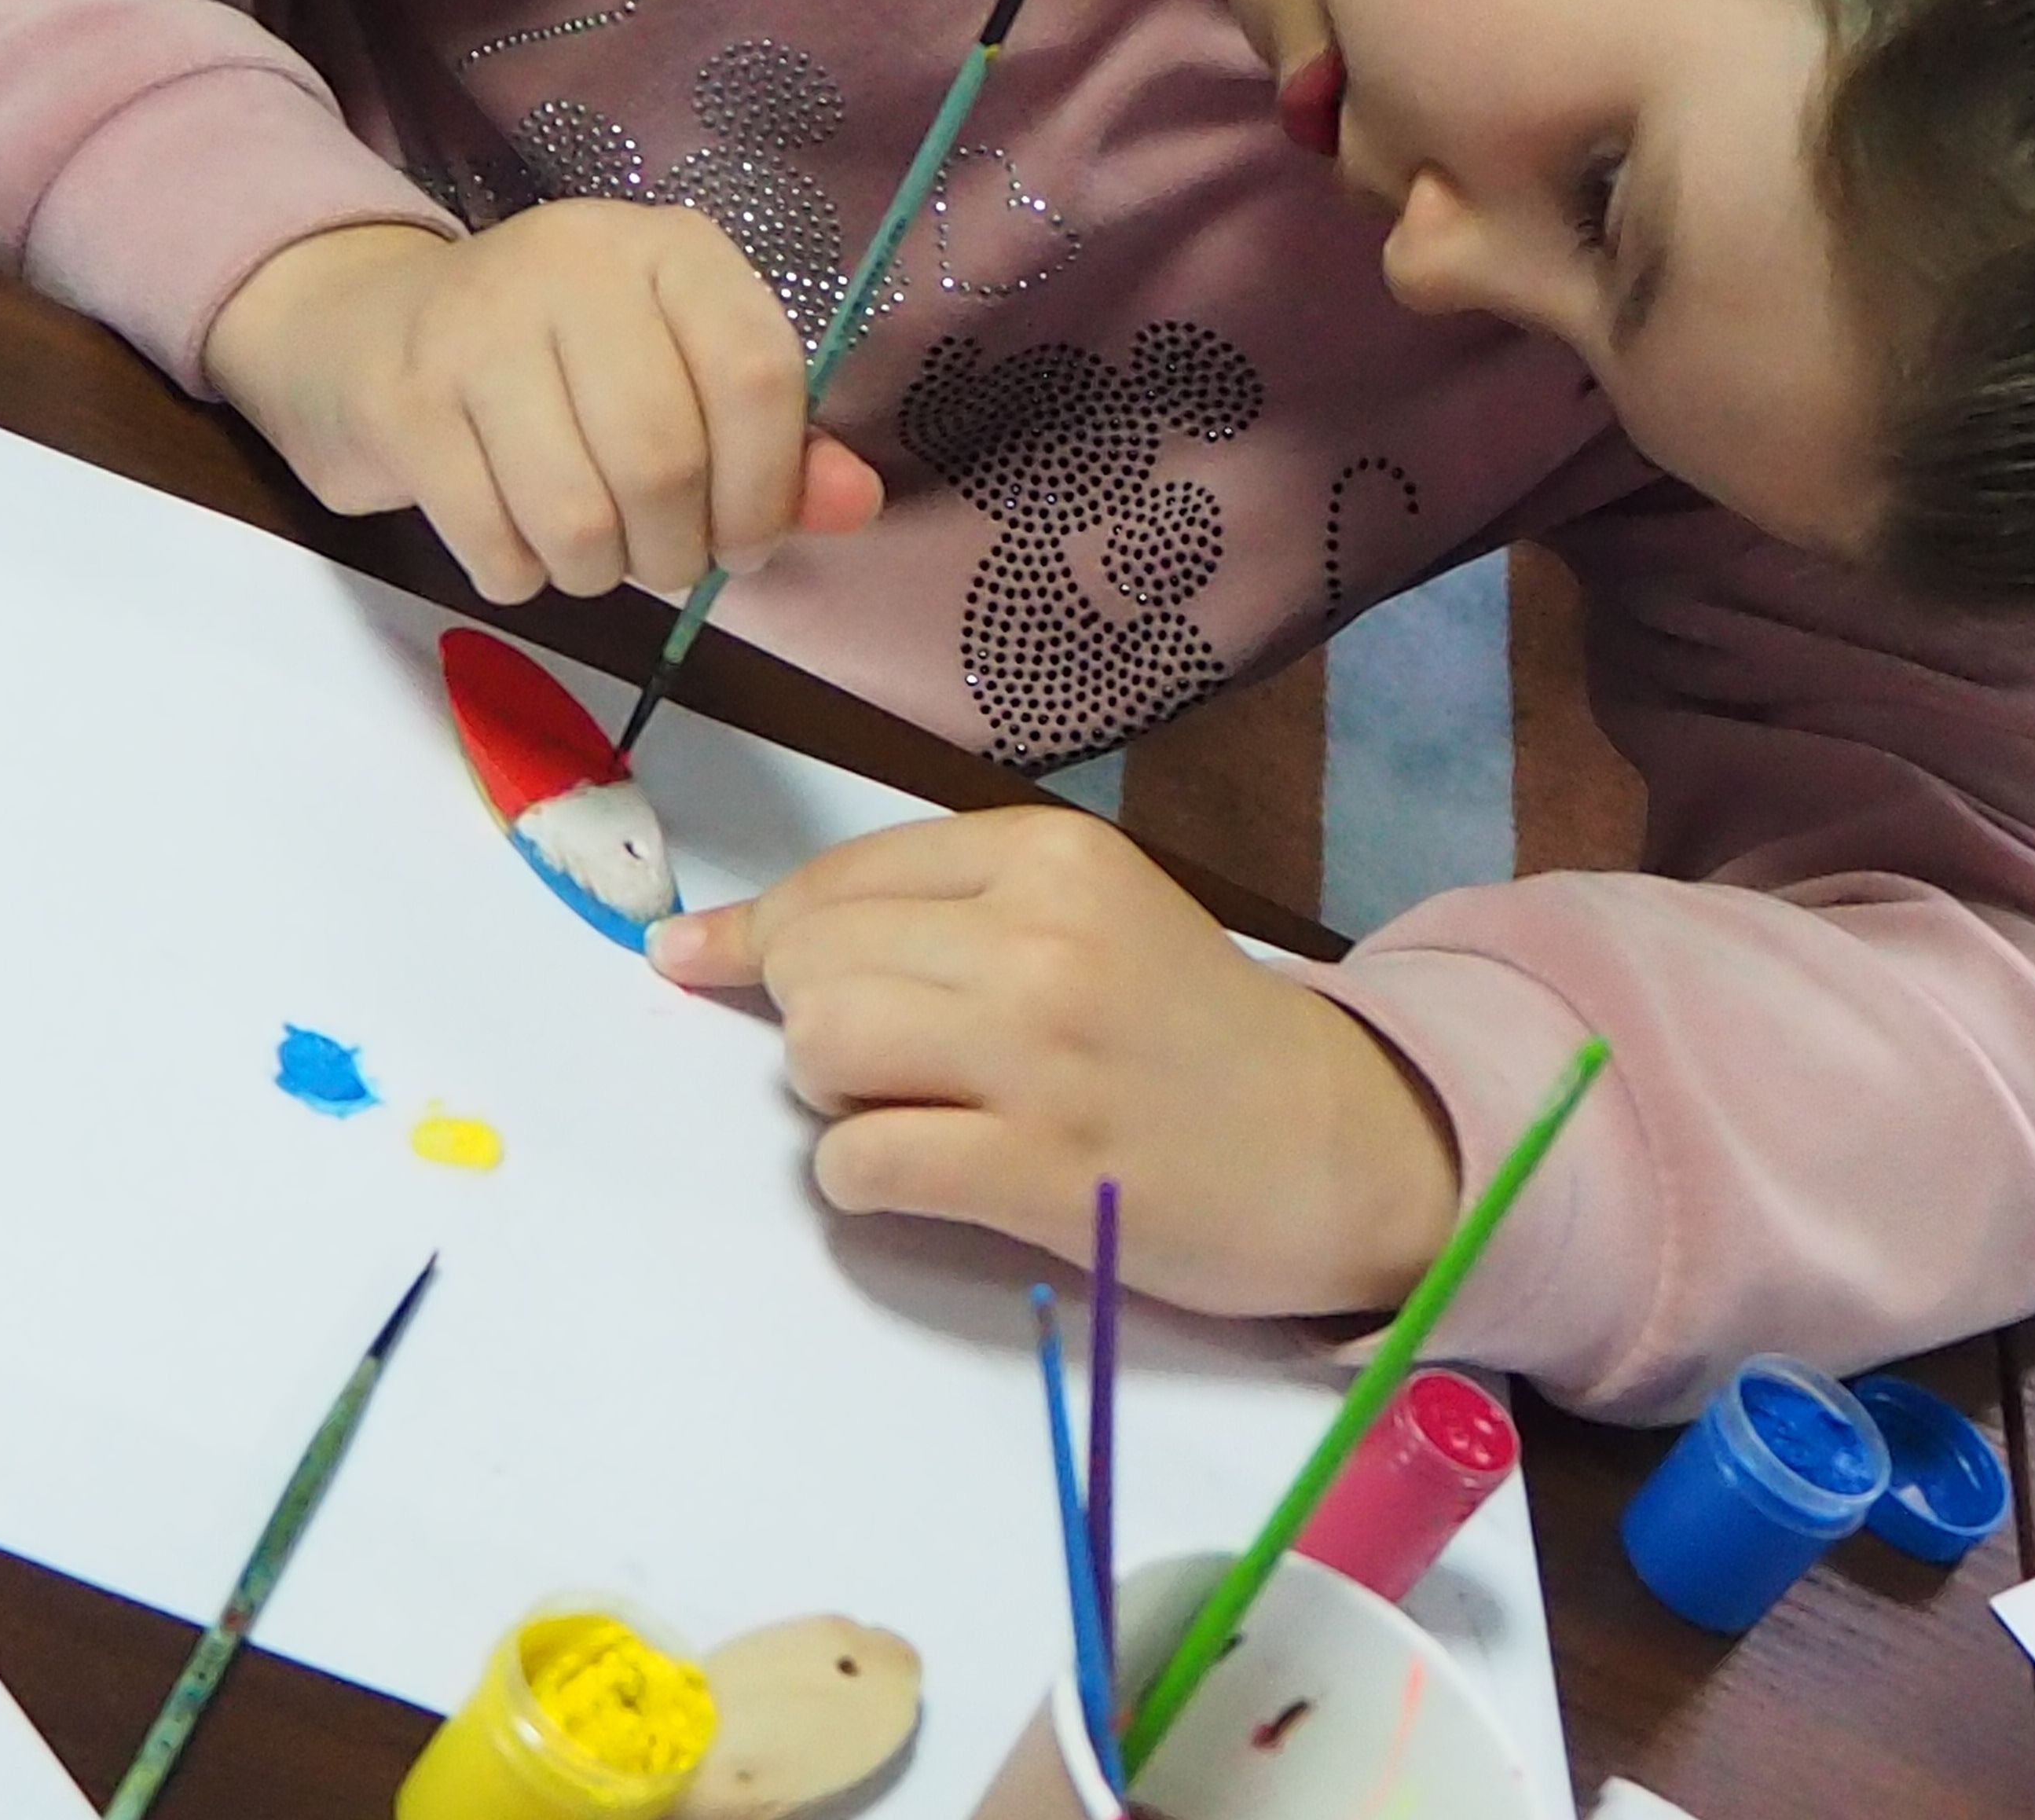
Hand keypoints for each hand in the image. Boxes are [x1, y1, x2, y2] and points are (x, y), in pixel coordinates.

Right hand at [204, 207, 882, 603]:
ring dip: (598, 572)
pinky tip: (519, 545)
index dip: (770, 489)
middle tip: (663, 557)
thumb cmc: (558, 363)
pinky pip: (493, 541)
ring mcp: (476, 327)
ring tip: (592, 553)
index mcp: (671, 250)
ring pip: (577, 516)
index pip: (757, 375)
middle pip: (664, 461)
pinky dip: (520, 575)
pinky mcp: (400, 400)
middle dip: (677, 550)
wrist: (362, 326)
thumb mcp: (680, 375)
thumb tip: (857, 503)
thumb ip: (782, 444)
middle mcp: (575, 263)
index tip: (749, 540)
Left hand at [647, 809, 1463, 1318]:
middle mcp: (1045, 938)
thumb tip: (696, 945)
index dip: (764, 932)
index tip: (708, 962)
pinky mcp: (1043, 1169)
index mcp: (1056, 855)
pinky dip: (861, 1179)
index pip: (840, 877)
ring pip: (822, 1048)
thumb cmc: (1191, 1030)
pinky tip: (930, 1174)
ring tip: (914, 1108)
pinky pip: (861, 1165)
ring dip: (835, 1096)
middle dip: (814, 1016)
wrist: (1338, 1143)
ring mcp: (1044, 1054)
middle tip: (894, 1058)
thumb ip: (925, 913)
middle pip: (816, 961)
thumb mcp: (1086, 917)